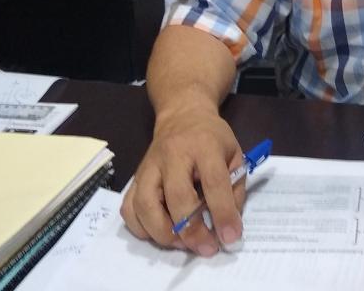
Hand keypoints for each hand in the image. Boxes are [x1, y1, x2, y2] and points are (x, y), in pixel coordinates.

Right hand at [121, 108, 244, 254]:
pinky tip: (160, 233)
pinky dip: (141, 228)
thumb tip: (228, 227)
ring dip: (163, 234)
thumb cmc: (212, 138)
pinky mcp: (135, 177)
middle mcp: (172, 154)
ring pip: (145, 206)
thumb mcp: (234, 154)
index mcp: (204, 145)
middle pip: (176, 197)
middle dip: (192, 231)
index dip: (222, 213)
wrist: (182, 116)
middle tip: (206, 248)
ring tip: (182, 244)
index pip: (213, 182)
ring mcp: (149, 166)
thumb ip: (234, 188)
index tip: (230, 238)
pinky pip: (128, 208)